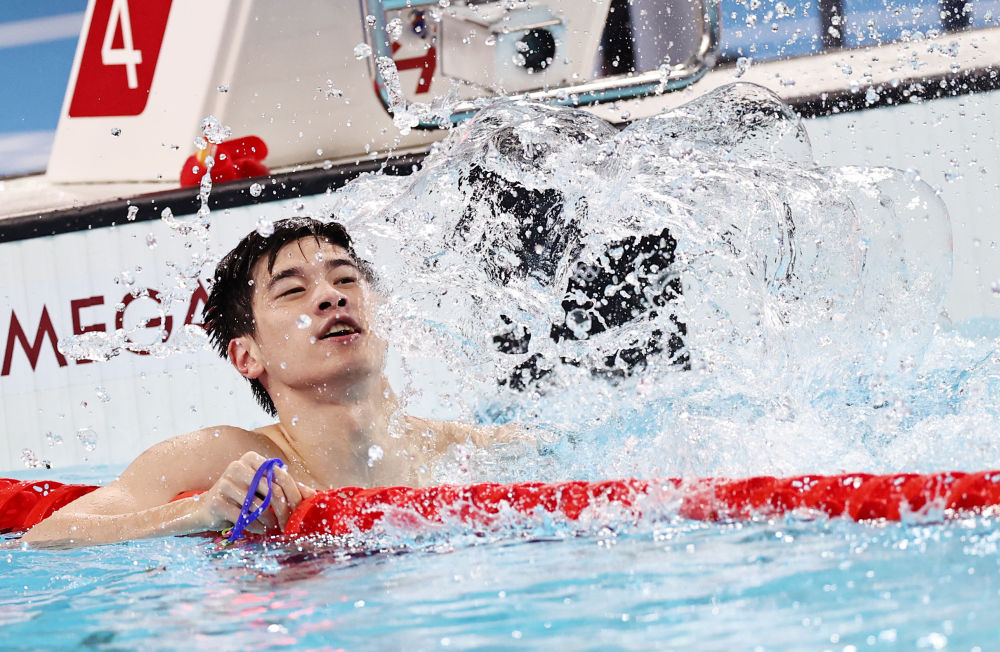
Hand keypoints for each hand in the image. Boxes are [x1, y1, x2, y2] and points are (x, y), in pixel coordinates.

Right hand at [197, 452, 313, 533]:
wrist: (209, 509)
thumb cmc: (244, 497)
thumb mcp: (264, 489)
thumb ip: (288, 488)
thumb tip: (315, 495)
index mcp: (251, 459)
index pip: (280, 476)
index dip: (293, 496)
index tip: (297, 511)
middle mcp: (237, 466)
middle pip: (271, 491)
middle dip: (282, 511)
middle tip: (286, 524)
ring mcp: (224, 482)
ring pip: (258, 506)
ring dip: (269, 521)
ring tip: (272, 526)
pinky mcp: (216, 501)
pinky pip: (243, 517)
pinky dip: (255, 526)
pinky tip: (259, 529)